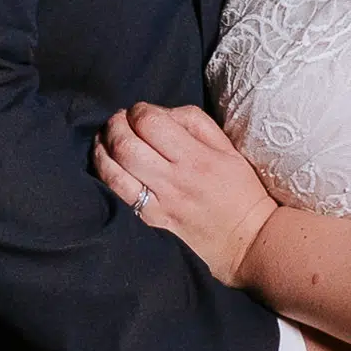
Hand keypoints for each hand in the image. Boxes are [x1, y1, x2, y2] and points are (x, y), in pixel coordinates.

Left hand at [97, 100, 275, 286]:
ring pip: (115, 170)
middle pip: (126, 144)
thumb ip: (195, 123)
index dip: (138, 110)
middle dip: (115, 125)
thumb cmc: (240, 190)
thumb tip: (161, 113)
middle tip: (118, 121)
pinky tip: (105, 163)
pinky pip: (118, 194)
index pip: (151, 123)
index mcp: (197, 157)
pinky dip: (105, 173)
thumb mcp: (228, 148)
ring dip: (103, 148)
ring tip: (105, 139)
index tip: (139, 111)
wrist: (247, 239)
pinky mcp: (151, 220)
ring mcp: (159, 203)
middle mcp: (175, 180)